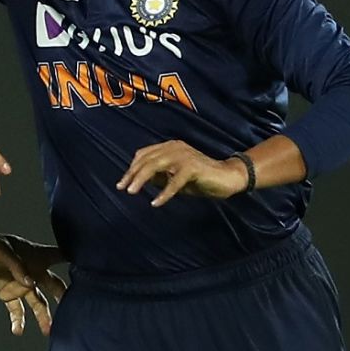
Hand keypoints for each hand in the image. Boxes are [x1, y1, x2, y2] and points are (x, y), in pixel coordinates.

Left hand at [0, 213, 67, 335]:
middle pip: (54, 285)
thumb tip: (30, 283)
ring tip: (48, 331)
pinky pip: (17, 310)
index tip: (94, 268)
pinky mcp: (8, 294)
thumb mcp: (0, 250)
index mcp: (35, 256)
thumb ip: (16, 265)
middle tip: (77, 309)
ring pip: (39, 302)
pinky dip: (18, 320)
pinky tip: (18, 331)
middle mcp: (33, 271)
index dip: (76, 260)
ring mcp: (21, 284)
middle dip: (65, 296)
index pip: (61, 256)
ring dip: (44, 316)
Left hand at [117, 140, 247, 206]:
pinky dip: (164, 193)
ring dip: (141, 180)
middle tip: (122, 188)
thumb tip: (140, 181)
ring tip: (132, 192)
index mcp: (170, 147)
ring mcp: (184, 156)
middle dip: (132, 174)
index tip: (121, 184)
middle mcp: (175, 147)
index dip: (131, 168)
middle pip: (147, 159)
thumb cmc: (200, 178)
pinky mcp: (193, 167)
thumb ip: (158, 176)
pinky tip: (156, 203)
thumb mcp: (174, 178)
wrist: (228, 177)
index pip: (144, 154)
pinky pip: (174, 181)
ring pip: (156, 166)